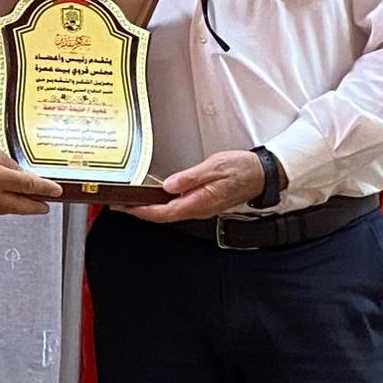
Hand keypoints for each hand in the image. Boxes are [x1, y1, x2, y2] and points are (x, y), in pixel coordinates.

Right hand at [0, 133, 62, 214]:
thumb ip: (8, 163)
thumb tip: (21, 174)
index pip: (29, 186)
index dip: (45, 189)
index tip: (55, 191)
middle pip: (21, 206)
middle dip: (35, 207)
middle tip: (45, 205)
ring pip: (5, 210)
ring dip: (18, 206)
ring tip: (26, 202)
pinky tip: (3, 199)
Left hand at [124, 149, 273, 222]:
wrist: (262, 174)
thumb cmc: (241, 169)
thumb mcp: (214, 167)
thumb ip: (190, 177)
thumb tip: (169, 185)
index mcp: (199, 202)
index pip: (164, 212)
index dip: (142, 212)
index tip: (125, 207)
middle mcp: (199, 208)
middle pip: (163, 216)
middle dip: (140, 212)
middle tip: (120, 204)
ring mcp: (201, 207)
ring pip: (170, 213)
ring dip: (150, 209)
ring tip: (131, 201)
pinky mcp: (203, 202)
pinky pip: (178, 207)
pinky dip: (162, 204)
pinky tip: (154, 197)